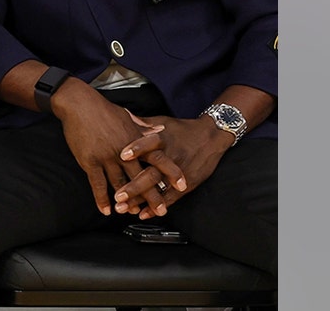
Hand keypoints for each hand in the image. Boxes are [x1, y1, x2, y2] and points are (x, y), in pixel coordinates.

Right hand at [54, 85, 167, 216]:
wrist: (79, 104)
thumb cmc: (103, 110)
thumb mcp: (128, 116)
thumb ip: (145, 127)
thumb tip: (161, 130)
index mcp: (135, 139)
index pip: (158, 158)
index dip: (170, 172)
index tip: (182, 185)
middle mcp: (124, 150)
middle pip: (141, 177)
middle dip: (152, 196)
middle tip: (161, 211)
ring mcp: (107, 157)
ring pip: (120, 184)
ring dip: (128, 200)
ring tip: (133, 212)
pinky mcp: (90, 161)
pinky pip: (97, 184)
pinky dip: (102, 199)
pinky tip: (106, 210)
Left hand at [114, 116, 234, 218]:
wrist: (211, 137)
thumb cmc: (182, 129)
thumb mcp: (163, 122)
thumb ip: (141, 123)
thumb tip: (122, 115)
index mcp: (163, 139)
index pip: (149, 143)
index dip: (136, 148)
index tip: (122, 155)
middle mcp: (170, 157)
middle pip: (151, 173)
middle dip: (134, 186)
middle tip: (118, 196)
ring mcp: (178, 173)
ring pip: (158, 189)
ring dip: (141, 200)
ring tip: (125, 208)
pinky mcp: (186, 184)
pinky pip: (169, 198)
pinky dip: (156, 207)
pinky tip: (143, 214)